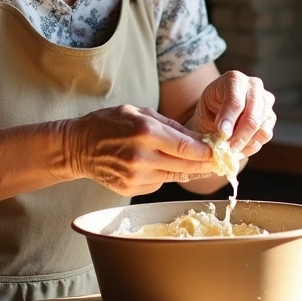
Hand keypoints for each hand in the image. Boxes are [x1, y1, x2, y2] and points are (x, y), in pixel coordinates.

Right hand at [64, 105, 217, 196]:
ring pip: (175, 176)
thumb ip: (171, 126)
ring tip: (204, 165)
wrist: (78, 146)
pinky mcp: (132, 188)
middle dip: (206, 164)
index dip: (208, 152)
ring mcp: (136, 176)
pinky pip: (160, 182)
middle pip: (186, 165)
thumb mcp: (140, 112)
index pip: (187, 147)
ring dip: (192, 171)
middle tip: (223, 162)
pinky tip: (166, 165)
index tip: (222, 151)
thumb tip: (199, 138)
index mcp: (145, 132)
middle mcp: (142, 156)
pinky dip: (168, 174)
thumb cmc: (109, 123)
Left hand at [186, 70, 275, 156]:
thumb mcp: (204, 112)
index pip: (235, 101)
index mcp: (234, 79)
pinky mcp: (270, 116)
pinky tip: (240, 150)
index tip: (222, 135)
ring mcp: (265, 100)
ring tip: (231, 151)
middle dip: (239, 136)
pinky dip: (252, 145)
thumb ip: (214, 122)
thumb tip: (224, 136)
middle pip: (252, 116)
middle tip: (228, 150)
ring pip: (262, 127)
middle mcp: (254, 86)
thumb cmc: (210, 110)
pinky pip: (266, 134)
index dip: (229, 119)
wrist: (218, 113)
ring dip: (246, 143)